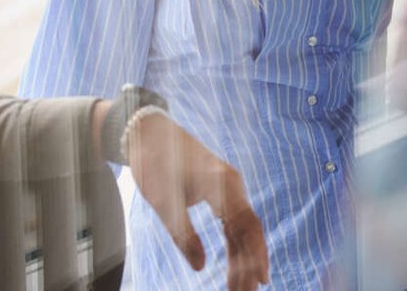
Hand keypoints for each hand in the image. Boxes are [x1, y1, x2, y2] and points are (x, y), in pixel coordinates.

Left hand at [126, 109, 269, 289]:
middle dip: (248, 265)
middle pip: (247, 231)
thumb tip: (200, 266)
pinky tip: (235, 265)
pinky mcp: (219, 191)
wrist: (147, 130)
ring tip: (238, 288)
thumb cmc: (154, 161)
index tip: (259, 280)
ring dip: (241, 258)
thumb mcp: (163, 202)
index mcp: (223, 184)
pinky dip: (233, 244)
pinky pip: (232, 221)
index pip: (247, 226)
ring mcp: (227, 187)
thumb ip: (183, 235)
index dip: (255, 255)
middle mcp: (232, 185)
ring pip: (241, 229)